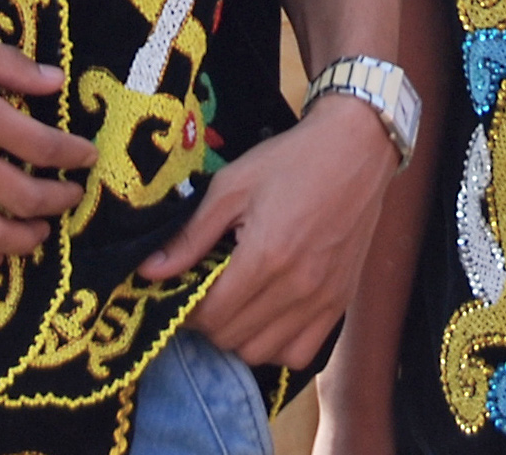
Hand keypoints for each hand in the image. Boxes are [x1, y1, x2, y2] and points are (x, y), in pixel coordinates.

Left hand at [137, 93, 397, 366]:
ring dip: (238, 335)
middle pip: (232, 337)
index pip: (210, 315)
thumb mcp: (233, 185)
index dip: (186, 306)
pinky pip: (298, 354)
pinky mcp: (338, 305)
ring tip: (233, 301)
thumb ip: (192, 235)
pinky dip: (275, 345)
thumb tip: (149, 271)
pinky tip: (266, 315)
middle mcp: (295, 288)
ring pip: (262, 353)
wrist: (356, 151)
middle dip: (207, 320)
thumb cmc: (290, 161)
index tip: (180, 286)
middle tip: (204, 289)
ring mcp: (321, 301)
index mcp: (265, 256)